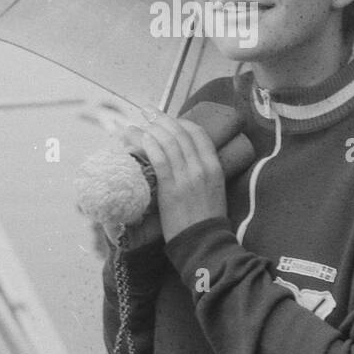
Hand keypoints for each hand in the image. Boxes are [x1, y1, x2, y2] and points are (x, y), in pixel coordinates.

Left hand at [128, 109, 227, 243]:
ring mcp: (186, 176)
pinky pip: (159, 159)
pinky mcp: (171, 187)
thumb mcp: (215, 190)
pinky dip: (149, 145)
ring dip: (151, 129)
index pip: (198, 134)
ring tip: (138, 122)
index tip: (169, 119)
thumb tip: (184, 161)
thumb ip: (203, 173)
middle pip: (180, 133)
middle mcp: (202, 167)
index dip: (182, 122)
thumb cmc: (207, 220)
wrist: (204, 242)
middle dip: (162, 119)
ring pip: (168, 143)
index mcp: (215, 166)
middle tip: (148, 111)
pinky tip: (140, 138)